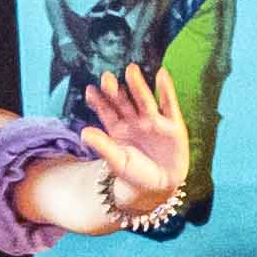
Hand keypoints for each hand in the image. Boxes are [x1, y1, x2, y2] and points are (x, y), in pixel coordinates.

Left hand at [81, 65, 191, 217]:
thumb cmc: (135, 174)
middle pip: (123, 102)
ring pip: (144, 100)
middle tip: (106, 77)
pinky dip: (167, 90)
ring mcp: (154, 121)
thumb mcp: (117, 161)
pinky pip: (169, 105)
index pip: (106, 111)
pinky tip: (162, 74)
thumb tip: (83, 132)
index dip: (99, 100)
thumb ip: (102, 146)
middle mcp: (135, 120)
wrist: (159, 187)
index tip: (90, 90)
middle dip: (115, 90)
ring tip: (130, 70)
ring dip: (137, 86)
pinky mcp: (173, 125)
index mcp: (118, 128)